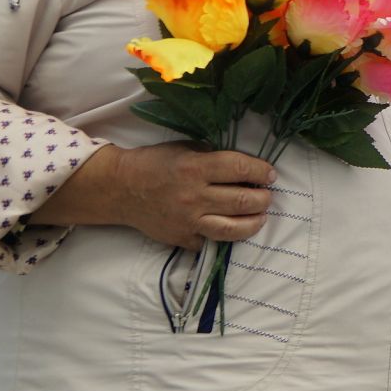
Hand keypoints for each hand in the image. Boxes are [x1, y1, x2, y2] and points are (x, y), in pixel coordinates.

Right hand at [30, 143, 276, 249]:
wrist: (121, 188)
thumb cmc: (155, 164)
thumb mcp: (184, 149)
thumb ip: (213, 157)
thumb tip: (244, 168)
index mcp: (195, 167)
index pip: (240, 168)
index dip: (261, 171)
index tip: (270, 175)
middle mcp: (194, 196)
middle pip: (243, 201)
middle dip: (263, 198)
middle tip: (267, 196)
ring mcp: (188, 220)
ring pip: (234, 228)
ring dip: (255, 221)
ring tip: (260, 215)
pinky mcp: (182, 238)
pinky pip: (211, 242)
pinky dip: (226, 237)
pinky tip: (233, 228)